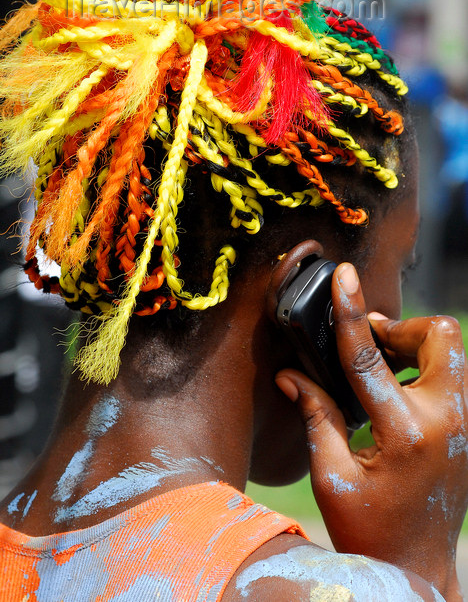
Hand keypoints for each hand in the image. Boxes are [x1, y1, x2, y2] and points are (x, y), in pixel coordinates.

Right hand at [276, 262, 467, 600]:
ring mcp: (465, 423)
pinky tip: (400, 387)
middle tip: (372, 342)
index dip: (350, 311)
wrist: (418, 567)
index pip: (368, 356)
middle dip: (404, 326)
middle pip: (441, 334)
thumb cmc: (369, 529)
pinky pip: (456, 374)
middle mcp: (446, 419)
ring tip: (384, 363)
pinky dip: (428, 365)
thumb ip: (315, 415)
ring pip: (454, 349)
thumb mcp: (330, 474)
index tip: (343, 275)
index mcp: (403, 432)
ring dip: (417, 343)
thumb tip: (291, 375)